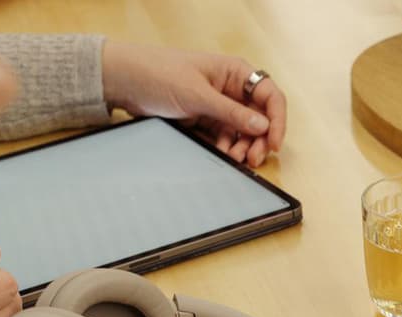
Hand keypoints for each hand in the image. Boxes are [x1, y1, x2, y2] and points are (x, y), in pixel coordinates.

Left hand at [101, 41, 287, 167]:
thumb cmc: (158, 74)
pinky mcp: (204, 120)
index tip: (274, 143)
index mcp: (235, 73)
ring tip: (234, 158)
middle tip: (252, 159)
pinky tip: (222, 155)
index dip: (277, 121)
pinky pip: (224, 138)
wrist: (124, 81)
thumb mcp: (198, 95)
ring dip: (242, 147)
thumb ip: (232, 113)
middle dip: (259, 140)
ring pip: (242, 132)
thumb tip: (263, 126)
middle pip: (259, 118)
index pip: (270, 97)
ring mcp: (217, 106)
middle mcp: (231, 89)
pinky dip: (226, 148)